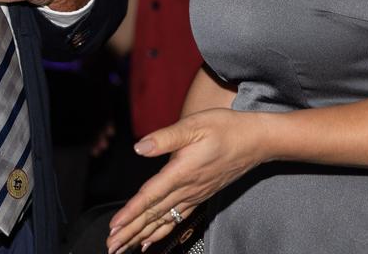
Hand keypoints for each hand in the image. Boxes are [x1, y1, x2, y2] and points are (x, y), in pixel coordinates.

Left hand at [106, 109, 266, 253]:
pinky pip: (177, 218)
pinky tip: (150, 240)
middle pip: (154, 214)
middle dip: (131, 231)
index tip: (115, 227)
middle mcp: (188, 188)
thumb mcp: (193, 125)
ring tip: (124, 247)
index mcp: (181, 172)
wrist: (256, 140)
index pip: (151, 196)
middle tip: (111, 246)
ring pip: (164, 220)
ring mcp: (195, 194)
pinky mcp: (200, 195)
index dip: (131, 212)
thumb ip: (164, 138)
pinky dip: (161, 231)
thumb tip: (139, 147)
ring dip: (142, 234)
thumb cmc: (225, 128)